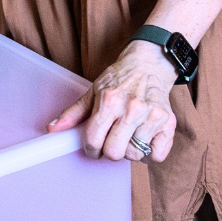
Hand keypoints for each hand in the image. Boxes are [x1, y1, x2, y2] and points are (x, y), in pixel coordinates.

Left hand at [50, 41, 177, 162]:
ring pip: (135, 155)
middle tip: (111, 140)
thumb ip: (73, 112)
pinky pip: (157, 156)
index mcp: (110, 100)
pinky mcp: (169, 123)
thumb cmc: (119, 79)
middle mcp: (132, 109)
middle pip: (115, 152)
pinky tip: (144, 137)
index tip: (93, 146)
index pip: (93, 140)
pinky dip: (150, 152)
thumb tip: (52, 129)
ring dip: (129, 150)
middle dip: (109, 151)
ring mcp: (153, 116)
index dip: (90, 149)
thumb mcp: (93, 91)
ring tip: (128, 135)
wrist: (149, 65)